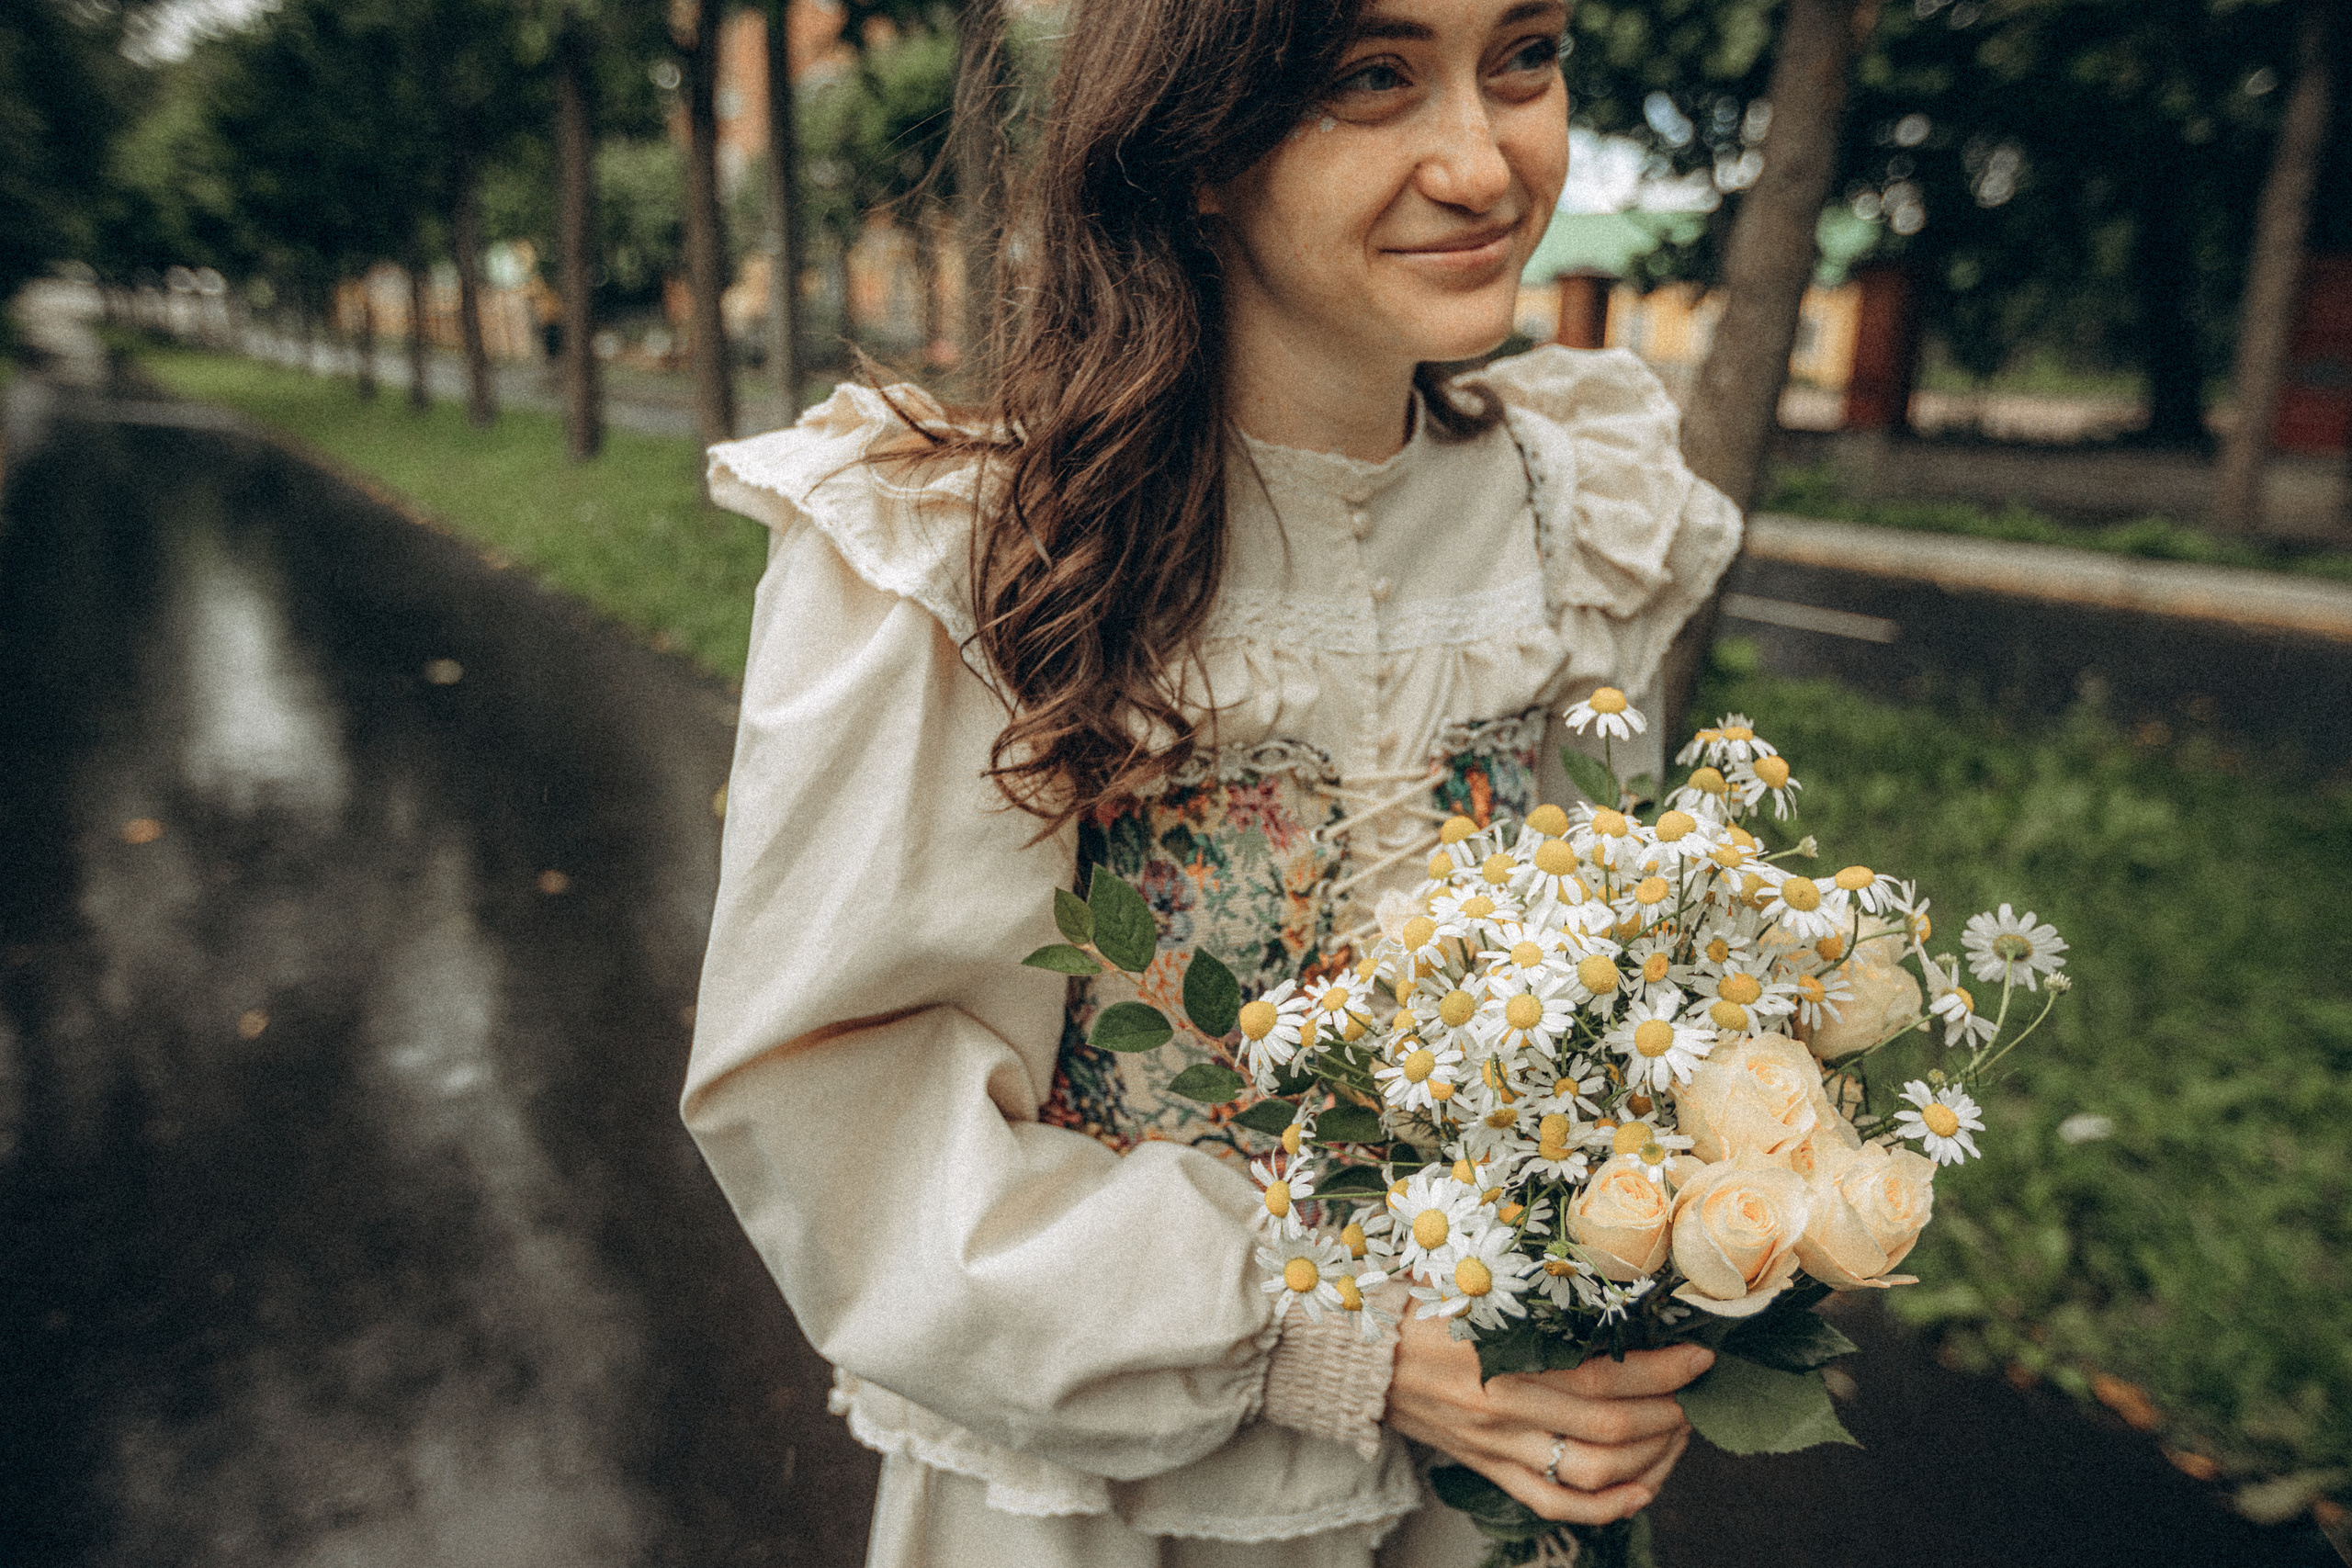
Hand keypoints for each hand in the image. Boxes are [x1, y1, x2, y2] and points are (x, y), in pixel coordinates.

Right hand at [1383, 1307, 1711, 1524]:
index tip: (1700, 1356)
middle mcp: (1502, 1408)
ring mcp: (1497, 1446)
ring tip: (1676, 1433)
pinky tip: (1641, 1490)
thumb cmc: (1422, 1309)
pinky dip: (1607, 1507)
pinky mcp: (1490, 1470)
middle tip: (1696, 1394)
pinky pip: (1556, 1503)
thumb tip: (1616, 1287)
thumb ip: (1539, 1294)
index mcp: (1500, 1352)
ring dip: (1650, 1458)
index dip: (1661, 1369)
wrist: (1359, 1358)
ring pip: (1593, 1472)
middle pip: (1610, 1426)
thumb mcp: (1478, 1287)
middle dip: (1669, 1412)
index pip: (1601, 1372)